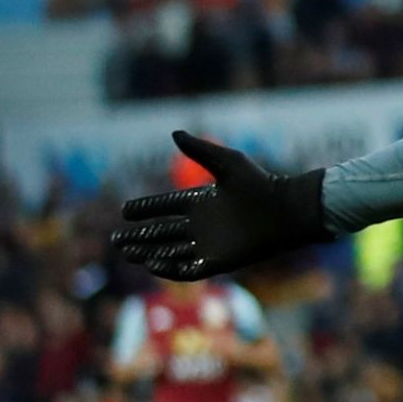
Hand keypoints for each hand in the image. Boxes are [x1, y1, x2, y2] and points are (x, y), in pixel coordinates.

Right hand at [110, 132, 331, 280]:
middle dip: (139, 236)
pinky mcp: (218, 262)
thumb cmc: (260, 185)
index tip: (124, 211)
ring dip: (149, 253)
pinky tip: (153, 264)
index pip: (166, 207)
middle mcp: (202, 225)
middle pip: (162, 233)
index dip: (145, 209)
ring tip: (128, 252)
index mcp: (201, 201)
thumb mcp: (227, 162)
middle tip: (117, 240)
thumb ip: (200, 151)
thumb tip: (175, 133)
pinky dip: (170, 268)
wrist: (285, 211)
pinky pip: (188, 269)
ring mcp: (209, 244)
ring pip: (170, 252)